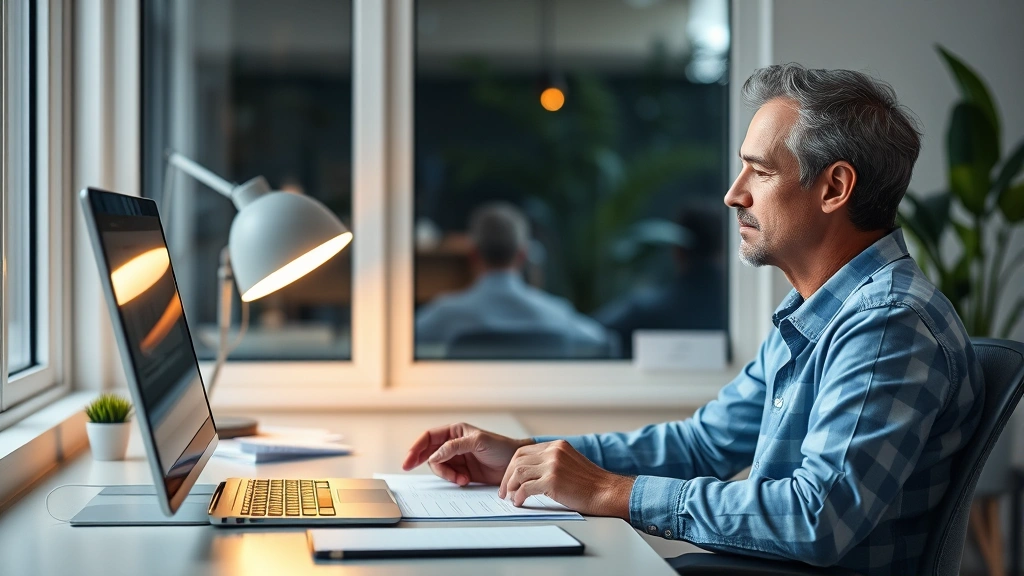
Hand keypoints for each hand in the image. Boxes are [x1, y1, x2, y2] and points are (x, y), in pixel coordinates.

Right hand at [402, 422, 533, 485]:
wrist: (515, 464)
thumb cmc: (501, 447)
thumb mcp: (478, 442)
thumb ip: (455, 446)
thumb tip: (435, 455)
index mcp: (455, 431)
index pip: (429, 437)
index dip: (416, 447)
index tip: (408, 459)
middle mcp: (453, 444)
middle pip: (429, 452)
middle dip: (421, 461)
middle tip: (409, 467)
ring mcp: (457, 458)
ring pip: (438, 467)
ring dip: (446, 474)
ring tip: (460, 479)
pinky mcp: (462, 472)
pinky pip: (448, 476)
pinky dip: (453, 480)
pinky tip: (464, 480)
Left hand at [498, 440, 634, 519]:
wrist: (607, 492)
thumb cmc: (591, 483)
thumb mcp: (570, 463)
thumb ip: (552, 462)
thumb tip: (531, 473)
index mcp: (557, 446)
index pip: (524, 451)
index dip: (513, 466)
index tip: (509, 478)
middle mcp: (554, 452)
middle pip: (518, 460)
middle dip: (507, 476)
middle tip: (504, 490)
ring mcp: (553, 465)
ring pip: (519, 472)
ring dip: (510, 486)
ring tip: (510, 497)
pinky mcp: (552, 481)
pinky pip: (526, 488)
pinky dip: (519, 496)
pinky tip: (519, 502)